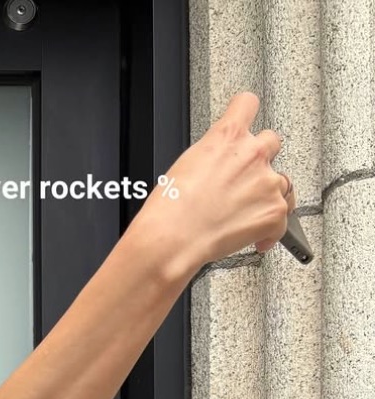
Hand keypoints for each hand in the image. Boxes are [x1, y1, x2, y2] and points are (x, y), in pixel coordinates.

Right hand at [132, 90, 297, 273]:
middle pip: (272, 142)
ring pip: (283, 183)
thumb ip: (211, 155)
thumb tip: (216, 164)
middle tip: (245, 179)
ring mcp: (267, 183)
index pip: (247, 104)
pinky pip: (283, 220)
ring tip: (248, 214)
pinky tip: (256, 238)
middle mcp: (252, 154)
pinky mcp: (274, 212)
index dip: (246, 113)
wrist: (174, 238)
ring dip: (269, 196)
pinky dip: (271, 231)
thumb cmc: (172, 207)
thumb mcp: (186, 164)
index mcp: (227, 137)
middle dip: (262, 160)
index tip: (245, 121)